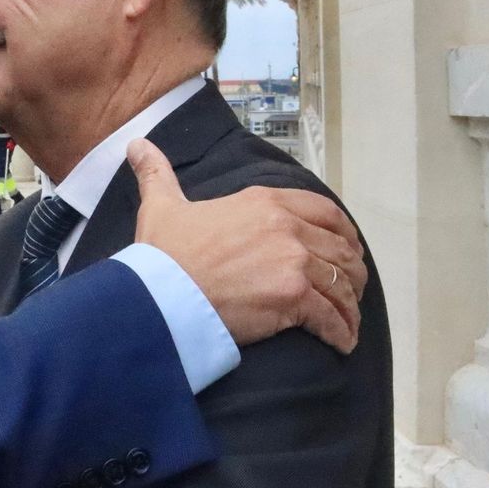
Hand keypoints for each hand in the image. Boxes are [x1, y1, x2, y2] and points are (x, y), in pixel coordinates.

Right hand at [127, 138, 365, 353]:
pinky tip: (342, 342)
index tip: (347, 247)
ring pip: (340, 284)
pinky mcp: (293, 299)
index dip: (344, 231)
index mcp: (265, 202)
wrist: (161, 294)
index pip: (325, 211)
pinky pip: (331, 317)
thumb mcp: (161, 205)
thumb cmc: (163, 253)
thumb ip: (158, 174)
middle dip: (351, 271)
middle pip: (340, 249)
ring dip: (350, 304)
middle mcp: (287, 229)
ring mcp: (293, 264)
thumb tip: (137, 145)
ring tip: (349, 319)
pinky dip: (341, 332)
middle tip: (351, 287)